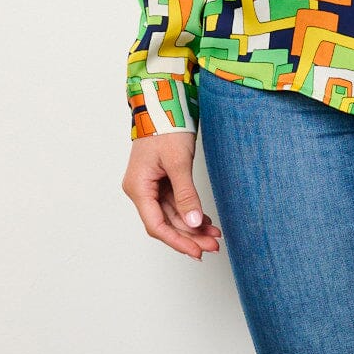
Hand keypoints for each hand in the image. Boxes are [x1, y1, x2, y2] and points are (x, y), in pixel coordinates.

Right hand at [121, 130, 222, 259]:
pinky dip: (191, 211)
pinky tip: (206, 221)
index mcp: (138, 188)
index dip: (177, 241)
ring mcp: (151, 185)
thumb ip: (185, 194)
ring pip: (173, 214)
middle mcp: (142, 190)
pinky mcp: (162, 179)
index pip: (156, 225)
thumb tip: (194, 223)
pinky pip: (176, 202)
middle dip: (190, 235)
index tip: (197, 252)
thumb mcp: (178, 162)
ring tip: (215, 236)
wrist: (163, 102)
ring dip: (193, 225)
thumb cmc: (166, 126)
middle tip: (213, 246)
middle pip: (166, 222)